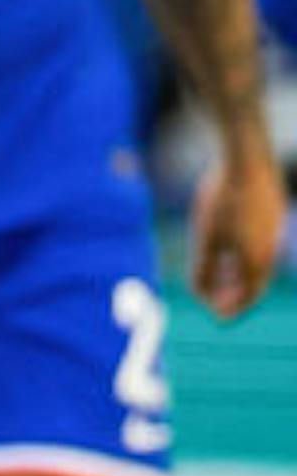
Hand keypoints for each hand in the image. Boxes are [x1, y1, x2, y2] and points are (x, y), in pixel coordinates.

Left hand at [191, 137, 284, 319]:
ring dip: (237, 272)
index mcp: (257, 261)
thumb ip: (204, 269)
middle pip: (254, 281)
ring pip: (256, 261)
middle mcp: (271, 250)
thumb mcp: (206, 238)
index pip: (248, 297)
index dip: (231, 308)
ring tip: (217, 274)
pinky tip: (226, 244)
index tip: (216, 316)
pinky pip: (259, 243)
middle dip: (233, 293)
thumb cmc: (223, 201)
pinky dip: (243, 253)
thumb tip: (200, 295)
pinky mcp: (272, 214)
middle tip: (214, 298)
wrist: (247, 160)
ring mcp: (274, 232)